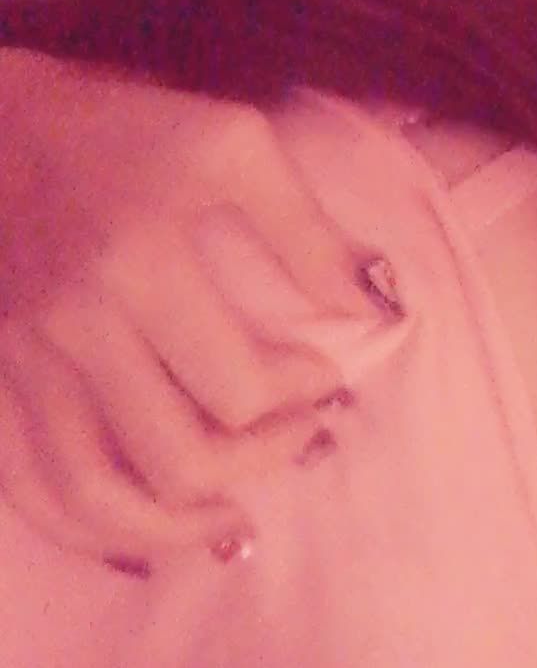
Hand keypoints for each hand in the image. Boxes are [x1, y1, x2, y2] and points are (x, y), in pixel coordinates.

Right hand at [0, 83, 377, 568]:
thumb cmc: (117, 126)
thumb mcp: (227, 143)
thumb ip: (305, 227)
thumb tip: (371, 305)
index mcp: (136, 266)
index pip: (239, 387)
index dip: (302, 395)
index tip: (326, 377)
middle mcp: (75, 331)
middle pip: (179, 458)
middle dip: (262, 461)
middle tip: (305, 436)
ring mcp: (26, 366)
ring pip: (98, 500)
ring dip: (180, 528)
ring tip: (234, 520)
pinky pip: (31, 489)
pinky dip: (86, 532)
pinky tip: (140, 541)